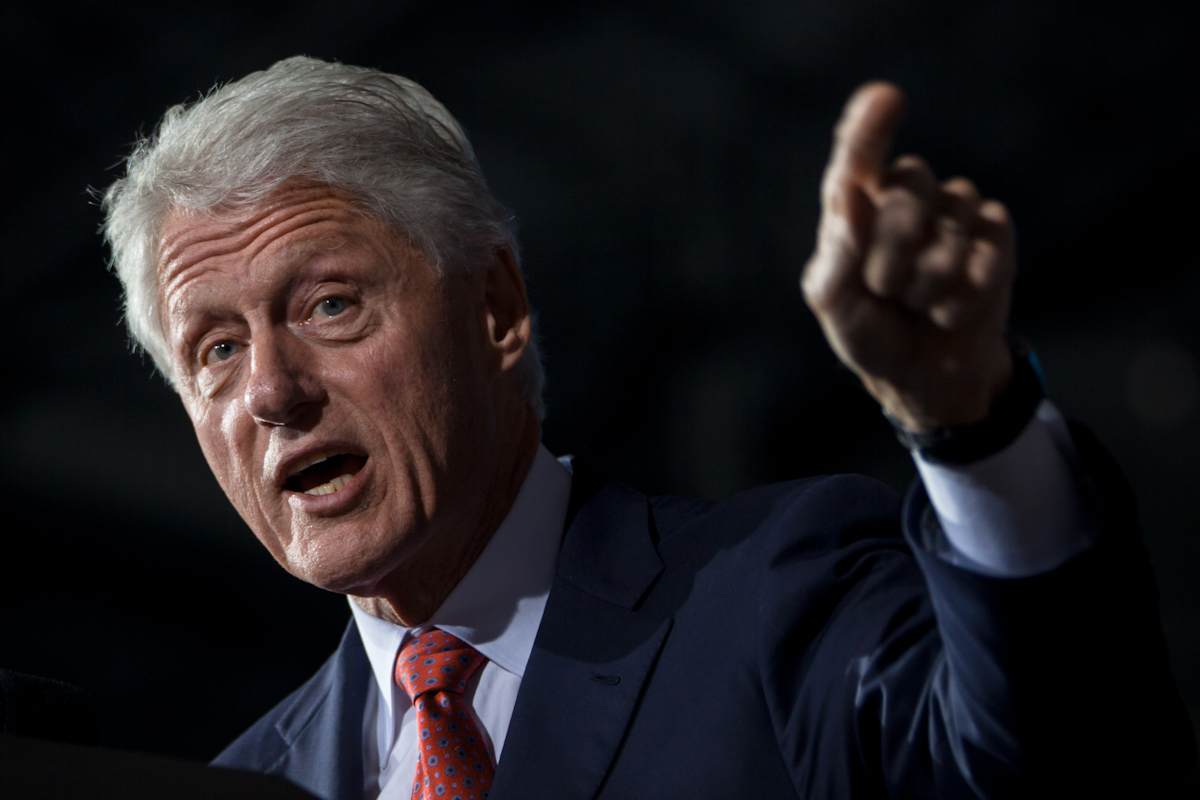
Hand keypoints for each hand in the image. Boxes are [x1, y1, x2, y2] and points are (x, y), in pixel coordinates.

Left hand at [801, 82, 1015, 432]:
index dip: (871, 127)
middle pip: (907, 190)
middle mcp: (907, 197)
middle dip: (890, 255)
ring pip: (948, 227)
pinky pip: (987, 251)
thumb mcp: (833, 303)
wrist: (920, 374)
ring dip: (927, 285)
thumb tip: (848, 192)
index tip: (886, 96)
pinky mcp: (995, 239)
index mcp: (858, 206)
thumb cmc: (868, 333)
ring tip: (916, 303)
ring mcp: (955, 214)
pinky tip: (949, 311)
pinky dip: (963, 296)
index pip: (860, 157)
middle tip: (885, 291)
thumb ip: (837, 252)